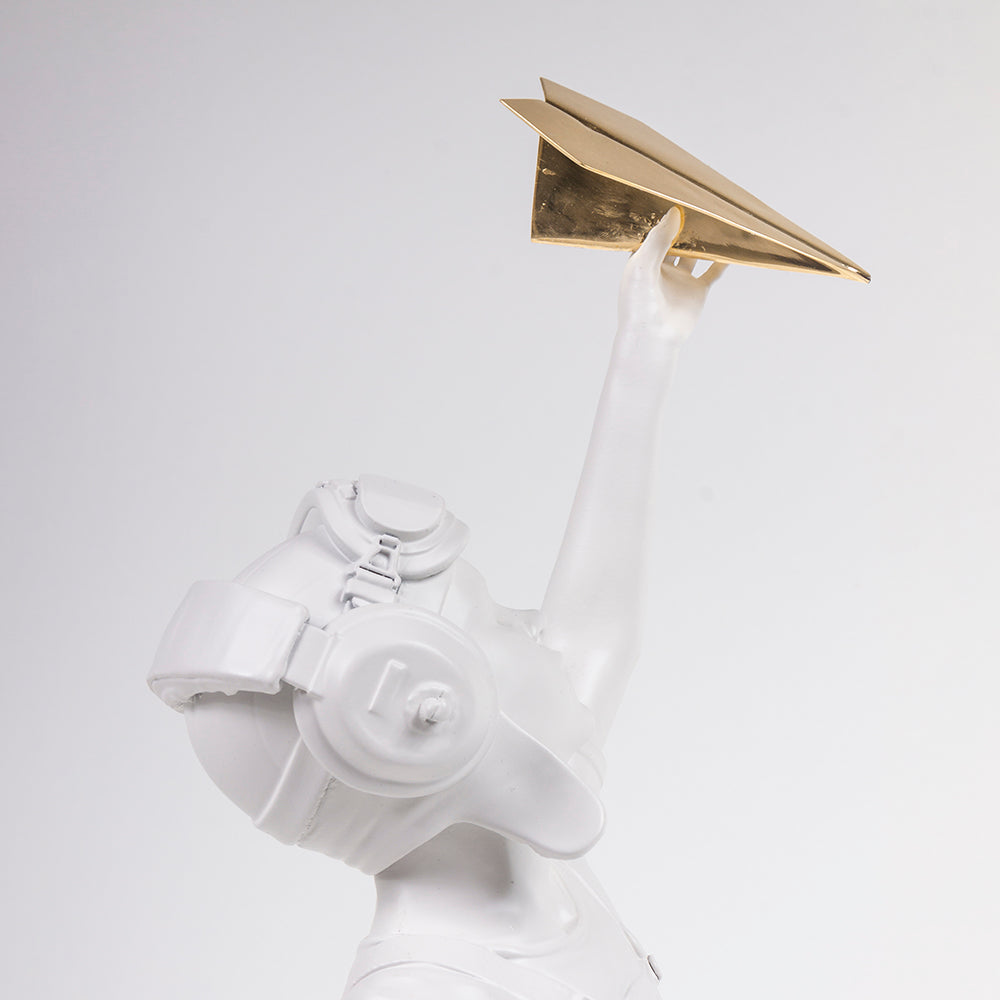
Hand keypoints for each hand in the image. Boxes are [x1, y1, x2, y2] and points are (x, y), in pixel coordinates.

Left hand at [617, 207, 726, 341]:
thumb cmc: (639, 303)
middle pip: (676, 240)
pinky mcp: (696, 291)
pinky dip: (722, 261)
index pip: (653, 233)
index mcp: (642, 261)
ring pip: (695, 254)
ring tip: (716, 218)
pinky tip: (732, 247)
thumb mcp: (643, 264)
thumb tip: (674, 212)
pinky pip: (712, 272)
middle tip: (698, 202)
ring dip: (704, 240)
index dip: (661, 218)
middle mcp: (661, 269)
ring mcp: (680, 280)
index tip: (672, 195)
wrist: (653, 337)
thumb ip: (658, 239)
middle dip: (685, 225)